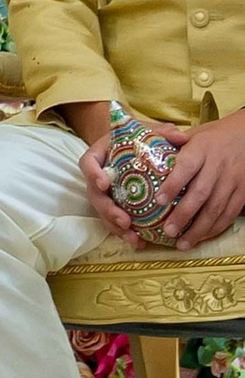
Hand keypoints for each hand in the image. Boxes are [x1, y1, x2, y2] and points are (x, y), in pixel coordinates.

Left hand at [154, 114, 244, 249]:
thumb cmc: (213, 136)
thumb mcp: (193, 134)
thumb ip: (170, 142)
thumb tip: (143, 145)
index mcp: (201, 150)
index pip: (186, 168)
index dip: (173, 185)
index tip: (158, 201)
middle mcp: (218, 166)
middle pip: (201, 194)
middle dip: (184, 215)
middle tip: (168, 231)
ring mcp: (233, 180)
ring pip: (217, 208)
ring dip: (199, 229)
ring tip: (182, 244)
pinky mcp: (244, 191)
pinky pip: (230, 213)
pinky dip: (216, 227)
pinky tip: (202, 237)